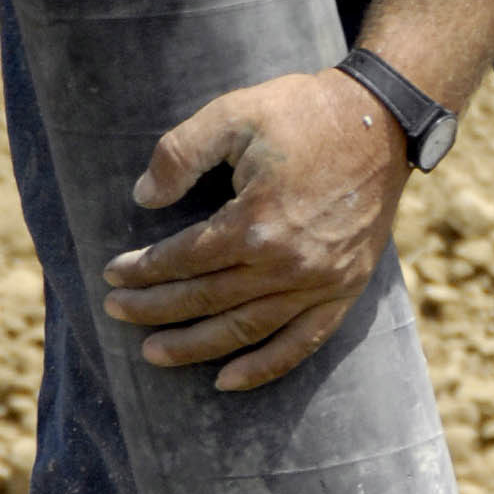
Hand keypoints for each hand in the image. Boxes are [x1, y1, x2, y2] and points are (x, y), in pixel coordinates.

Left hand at [102, 69, 407, 390]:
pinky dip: (264, 367)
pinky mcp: (345, 289)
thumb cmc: (304, 113)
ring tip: (153, 354)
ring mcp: (319, 282)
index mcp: (256, 222)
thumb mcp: (233, 113)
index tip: (113, 274)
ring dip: (195, 347)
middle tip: (115, 310)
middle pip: (206, 299)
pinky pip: (302, 342)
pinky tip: (227, 381)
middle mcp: (287, 263)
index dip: (143, 270)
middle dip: (154, 308)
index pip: (185, 260)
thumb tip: (143, 197)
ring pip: (245, 330)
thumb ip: (180, 153)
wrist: (381, 121)